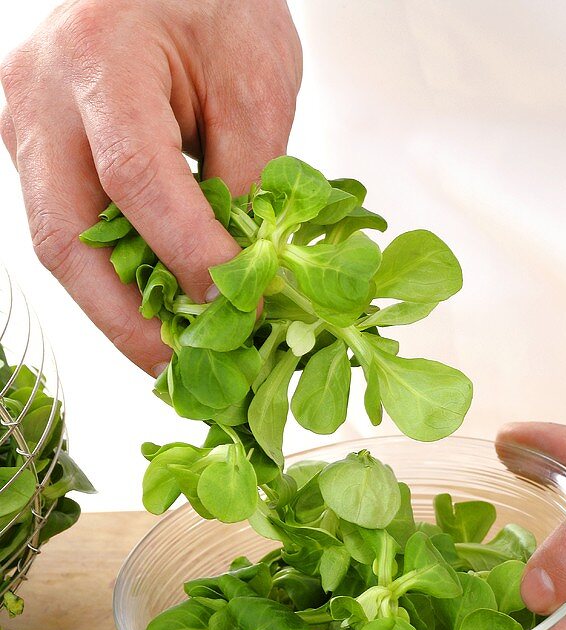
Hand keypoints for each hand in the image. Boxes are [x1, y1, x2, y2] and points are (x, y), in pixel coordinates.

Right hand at [0, 0, 300, 373]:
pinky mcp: (38, 151)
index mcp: (101, 57)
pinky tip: (156, 315)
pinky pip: (69, 232)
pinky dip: (114, 282)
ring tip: (176, 360)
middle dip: (129, 321)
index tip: (239, 311)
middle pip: (67, 236)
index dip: (186, 256)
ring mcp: (27, 125)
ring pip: (60, 246)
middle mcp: (42, 94)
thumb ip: (248, 181)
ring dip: (118, 313)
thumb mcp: (257, 82)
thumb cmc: (216, 4)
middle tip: (185, 375)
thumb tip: (243, 282)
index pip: (136, 178)